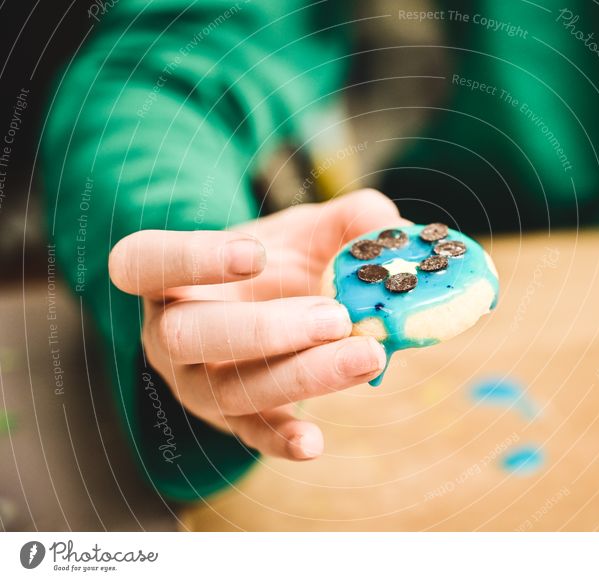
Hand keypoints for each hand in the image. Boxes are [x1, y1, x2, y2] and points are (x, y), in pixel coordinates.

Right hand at [108, 189, 405, 460]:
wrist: (280, 310)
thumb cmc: (282, 266)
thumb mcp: (308, 232)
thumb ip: (348, 219)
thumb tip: (386, 224)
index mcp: (169, 276)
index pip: (143, 262)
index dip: (190, 258)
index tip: (255, 256)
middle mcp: (170, 333)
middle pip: (188, 336)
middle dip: (264, 329)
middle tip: (336, 317)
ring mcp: (196, 383)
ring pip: (226, 390)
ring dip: (299, 376)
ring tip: (368, 356)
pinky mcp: (234, 419)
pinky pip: (249, 434)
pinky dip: (280, 440)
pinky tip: (313, 444)